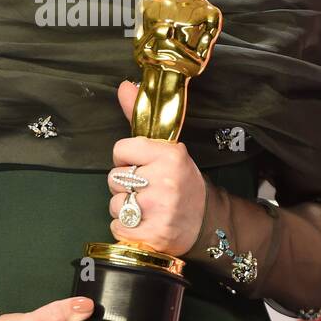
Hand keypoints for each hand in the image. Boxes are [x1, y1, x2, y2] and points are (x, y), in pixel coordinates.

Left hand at [107, 80, 207, 255]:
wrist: (207, 222)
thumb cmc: (181, 182)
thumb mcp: (167, 148)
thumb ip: (139, 118)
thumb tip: (124, 85)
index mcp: (169, 155)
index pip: (120, 149)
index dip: (127, 158)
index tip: (142, 165)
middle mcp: (165, 181)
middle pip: (114, 178)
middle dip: (126, 185)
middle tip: (147, 189)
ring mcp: (159, 210)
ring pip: (115, 205)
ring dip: (125, 209)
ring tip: (147, 208)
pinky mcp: (153, 235)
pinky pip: (117, 228)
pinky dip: (126, 229)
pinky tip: (145, 224)